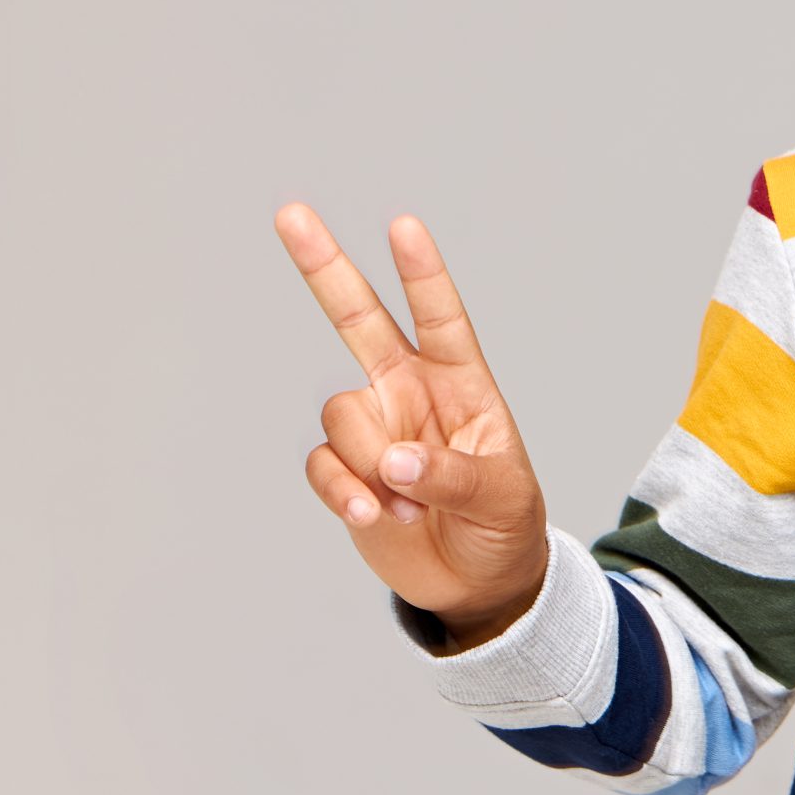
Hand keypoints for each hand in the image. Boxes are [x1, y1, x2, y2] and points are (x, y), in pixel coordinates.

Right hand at [275, 203, 548, 649]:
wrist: (475, 581)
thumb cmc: (504, 523)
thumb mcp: (501, 497)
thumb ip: (452, 475)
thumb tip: (393, 463)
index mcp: (461, 383)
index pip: (441, 318)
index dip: (422, 274)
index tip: (404, 226)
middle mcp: (409, 392)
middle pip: (358, 319)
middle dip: (325, 267)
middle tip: (290, 213)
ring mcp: (373, 429)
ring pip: (340, 413)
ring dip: (371, 462)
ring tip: (413, 501)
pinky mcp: (343, 471)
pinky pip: (322, 465)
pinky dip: (342, 490)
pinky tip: (374, 514)